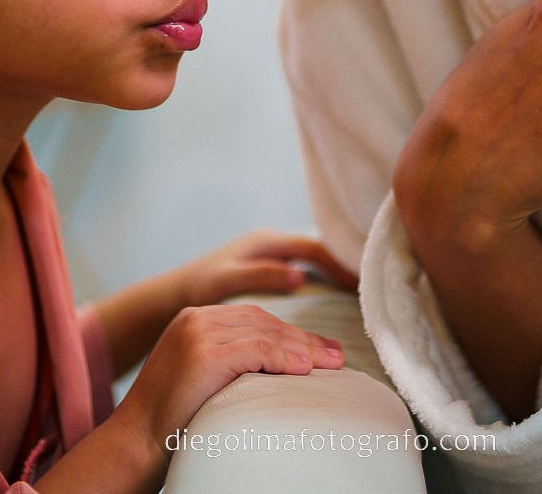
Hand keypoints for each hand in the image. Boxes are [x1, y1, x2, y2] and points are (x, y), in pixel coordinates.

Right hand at [112, 305, 345, 458]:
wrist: (137, 441)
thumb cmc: (172, 420)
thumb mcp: (202, 376)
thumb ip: (231, 360)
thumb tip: (281, 365)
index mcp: (193, 319)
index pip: (254, 318)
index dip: (290, 333)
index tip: (321, 350)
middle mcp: (195, 318)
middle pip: (263, 321)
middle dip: (303, 339)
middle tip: (336, 356)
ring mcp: (198, 332)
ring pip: (264, 334)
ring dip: (302, 350)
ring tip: (330, 365)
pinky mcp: (205, 352)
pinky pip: (257, 350)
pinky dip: (285, 359)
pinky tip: (304, 371)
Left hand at [173, 230, 359, 306]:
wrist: (174, 292)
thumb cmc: (198, 285)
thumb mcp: (228, 280)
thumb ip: (262, 276)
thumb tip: (300, 276)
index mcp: (266, 242)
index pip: (314, 248)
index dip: (339, 263)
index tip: (360, 282)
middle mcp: (270, 243)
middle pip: (317, 253)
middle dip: (341, 270)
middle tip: (367, 292)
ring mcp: (269, 255)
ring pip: (310, 262)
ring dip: (331, 276)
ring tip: (355, 298)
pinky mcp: (265, 269)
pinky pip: (301, 271)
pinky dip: (318, 281)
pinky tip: (327, 299)